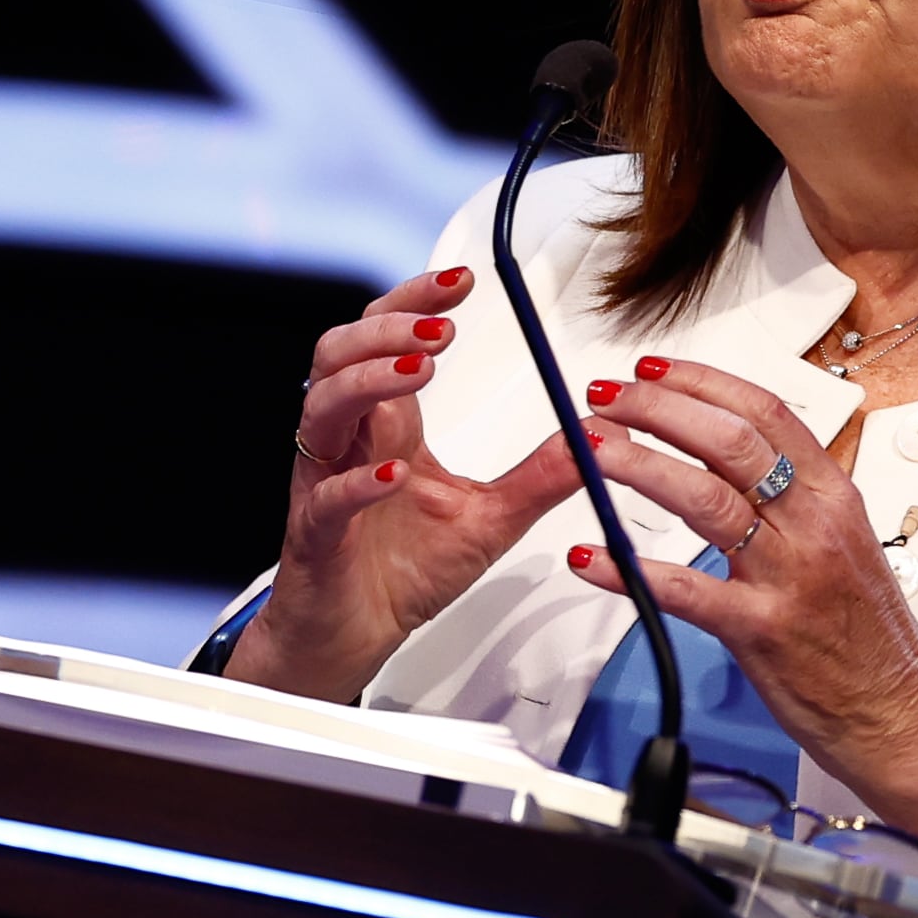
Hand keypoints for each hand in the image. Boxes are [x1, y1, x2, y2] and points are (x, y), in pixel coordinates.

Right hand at [227, 266, 583, 704]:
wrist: (357, 634)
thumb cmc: (403, 570)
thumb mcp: (493, 516)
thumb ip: (543, 474)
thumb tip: (601, 435)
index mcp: (388, 423)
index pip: (389, 337)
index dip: (417, 301)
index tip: (464, 283)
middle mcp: (350, 439)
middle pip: (342, 352)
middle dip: (389, 328)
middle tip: (442, 327)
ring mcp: (326, 482)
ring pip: (322, 406)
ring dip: (370, 380)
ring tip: (421, 372)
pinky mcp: (316, 533)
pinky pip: (327, 497)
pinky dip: (356, 481)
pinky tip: (392, 473)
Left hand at [566, 357, 917, 877]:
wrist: (900, 712)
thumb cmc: (867, 634)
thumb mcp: (842, 541)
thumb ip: (793, 494)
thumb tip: (732, 451)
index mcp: (833, 495)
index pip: (765, 412)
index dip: (701, 382)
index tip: (653, 370)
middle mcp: (812, 525)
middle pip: (729, 441)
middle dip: (658, 408)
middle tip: (608, 399)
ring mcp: (787, 576)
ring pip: (705, 498)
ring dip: (638, 464)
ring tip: (591, 449)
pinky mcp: (760, 630)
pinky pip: (683, 590)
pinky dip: (629, 570)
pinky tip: (592, 556)